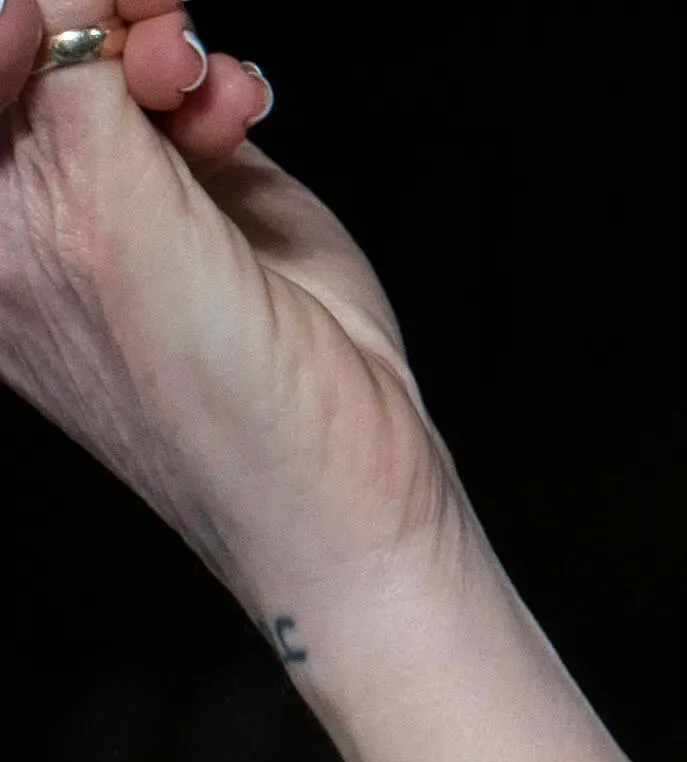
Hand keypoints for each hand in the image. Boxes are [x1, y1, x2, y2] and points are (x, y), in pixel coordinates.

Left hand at [1, 2, 455, 618]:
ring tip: (205, 83)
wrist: (346, 482)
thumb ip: (70, 84)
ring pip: (111, 64)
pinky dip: (217, 87)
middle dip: (90, 23)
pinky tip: (239, 111)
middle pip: (33, 57)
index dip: (18, 26)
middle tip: (150, 24)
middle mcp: (33, 210)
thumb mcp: (104, 213)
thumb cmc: (209, 396)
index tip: (70, 17)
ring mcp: (121, 202)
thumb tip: (70, 1)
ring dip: (163, 51)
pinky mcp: (205, 202)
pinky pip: (188, 100)